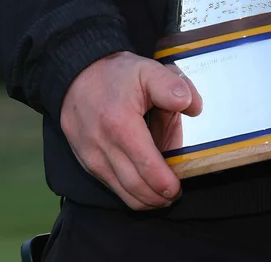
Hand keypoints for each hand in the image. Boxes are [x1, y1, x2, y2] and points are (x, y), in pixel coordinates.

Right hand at [59, 51, 200, 209]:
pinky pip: (108, 184)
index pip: (146, 164)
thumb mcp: (147, 70)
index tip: (178, 188)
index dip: (164, 182)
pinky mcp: (85, 161)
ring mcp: (90, 156)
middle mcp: (102, 145)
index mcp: (120, 123)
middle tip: (174, 196)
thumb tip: (193, 106)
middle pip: (133, 185)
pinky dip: (127, 192)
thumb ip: (172, 86)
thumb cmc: (116, 74)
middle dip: (156, 197)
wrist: (76, 75)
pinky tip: (142, 189)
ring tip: (161, 197)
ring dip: (142, 200)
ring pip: (120, 191)